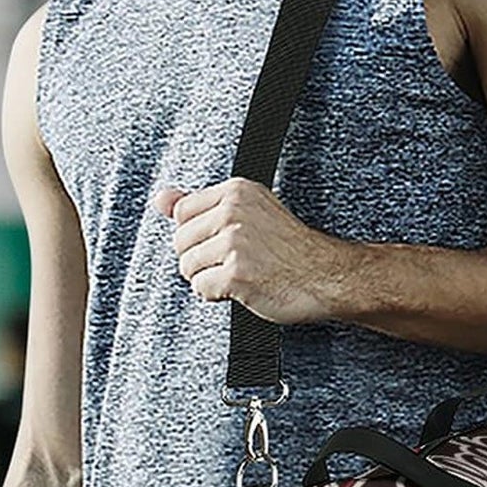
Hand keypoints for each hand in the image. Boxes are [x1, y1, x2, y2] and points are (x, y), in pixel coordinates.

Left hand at [153, 177, 351, 324]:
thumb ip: (200, 205)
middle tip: (235, 262)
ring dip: (208, 279)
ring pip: (187, 267)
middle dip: (201, 259)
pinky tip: (241, 289)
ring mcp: (235, 243)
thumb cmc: (290, 248)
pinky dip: (216, 295)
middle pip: (180, 242)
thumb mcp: (248, 212)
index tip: (225, 242)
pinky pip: (201, 289)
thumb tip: (160, 198)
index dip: (199, 235)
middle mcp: (233, 212)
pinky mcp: (237, 274)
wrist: (326, 275)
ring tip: (239, 275)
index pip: (183, 213)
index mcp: (236, 192)